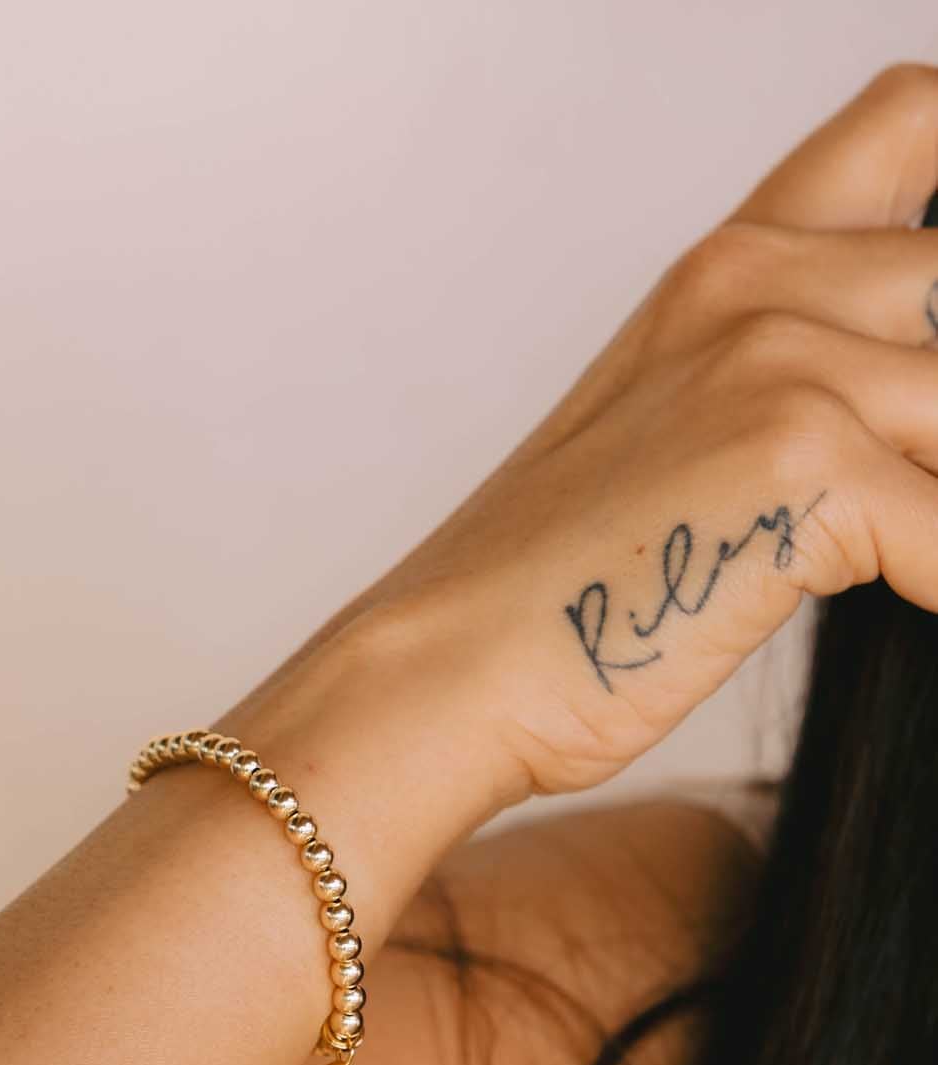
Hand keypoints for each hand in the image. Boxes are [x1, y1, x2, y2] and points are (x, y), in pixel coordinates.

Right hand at [350, 63, 937, 801]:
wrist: (449, 668)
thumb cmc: (557, 584)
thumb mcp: (676, 427)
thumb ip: (792, 366)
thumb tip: (913, 405)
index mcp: (734, 265)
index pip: (911, 122)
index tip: (931, 323)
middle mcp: (762, 283)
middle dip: (937, 413)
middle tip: (891, 490)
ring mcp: (784, 362)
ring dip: (934, 499)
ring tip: (881, 559)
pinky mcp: (806, 462)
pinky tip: (896, 610)